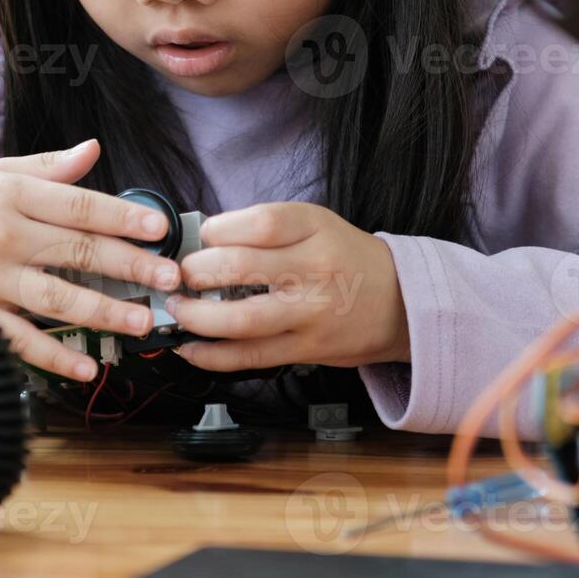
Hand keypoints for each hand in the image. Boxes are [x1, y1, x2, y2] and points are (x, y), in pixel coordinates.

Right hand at [0, 139, 175, 382]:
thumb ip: (48, 168)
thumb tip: (93, 150)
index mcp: (11, 195)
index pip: (78, 206)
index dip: (122, 216)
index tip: (159, 228)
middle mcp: (3, 237)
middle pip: (76, 251)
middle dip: (129, 266)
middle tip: (168, 278)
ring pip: (55, 299)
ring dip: (103, 312)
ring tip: (141, 322)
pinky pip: (20, 339)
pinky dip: (54, 355)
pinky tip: (86, 366)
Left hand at [169, 202, 409, 371]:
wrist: (401, 302)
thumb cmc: (346, 257)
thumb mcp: (316, 225)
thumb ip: (266, 229)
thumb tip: (203, 240)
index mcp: (315, 229)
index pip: (260, 222)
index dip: (219, 228)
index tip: (202, 235)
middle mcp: (314, 269)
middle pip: (242, 267)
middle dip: (197, 271)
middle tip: (179, 273)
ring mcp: (310, 313)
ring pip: (241, 319)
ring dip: (196, 317)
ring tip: (177, 309)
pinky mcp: (306, 349)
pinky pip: (251, 356)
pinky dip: (212, 355)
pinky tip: (189, 348)